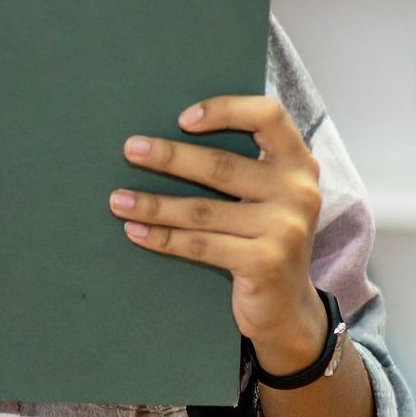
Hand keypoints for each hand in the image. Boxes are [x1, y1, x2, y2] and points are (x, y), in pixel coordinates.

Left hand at [109, 95, 327, 374]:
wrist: (289, 307)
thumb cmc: (264, 236)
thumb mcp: (266, 194)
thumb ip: (242, 165)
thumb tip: (167, 137)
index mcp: (298, 162)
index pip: (268, 116)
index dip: (225, 109)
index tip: (182, 119)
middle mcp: (298, 191)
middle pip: (222, 165)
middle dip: (169, 157)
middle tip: (130, 150)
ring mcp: (285, 229)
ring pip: (203, 210)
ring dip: (153, 203)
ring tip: (117, 200)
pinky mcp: (265, 262)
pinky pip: (201, 244)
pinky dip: (163, 237)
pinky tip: (135, 230)